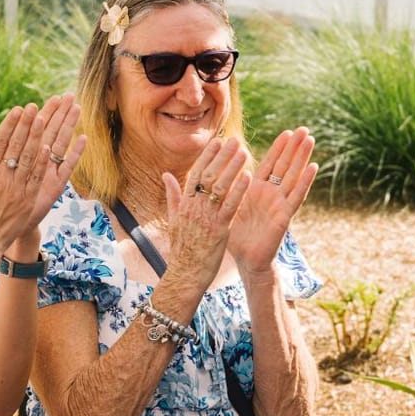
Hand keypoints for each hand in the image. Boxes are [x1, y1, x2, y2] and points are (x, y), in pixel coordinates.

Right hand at [0, 98, 85, 253]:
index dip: (10, 124)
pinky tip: (49, 147)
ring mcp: (14, 188)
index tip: (18, 109)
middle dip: (25, 124)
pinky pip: (36, 178)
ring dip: (36, 137)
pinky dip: (42, 162)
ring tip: (44, 119)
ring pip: (28, 157)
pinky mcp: (26, 200)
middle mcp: (0, 177)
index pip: (0, 142)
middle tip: (34, 106)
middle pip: (15, 145)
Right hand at [159, 137, 250, 293]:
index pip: (195, 174)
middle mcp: (194, 208)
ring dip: (232, 167)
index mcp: (184, 204)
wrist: (185, 275)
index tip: (217, 141)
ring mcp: (206, 218)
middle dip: (222, 157)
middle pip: (208, 176)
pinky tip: (248, 177)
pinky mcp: (218, 230)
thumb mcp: (174, 220)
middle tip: (234, 141)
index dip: (207, 156)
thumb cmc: (182, 249)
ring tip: (244, 152)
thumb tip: (165, 174)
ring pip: (219, 187)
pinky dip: (239, 190)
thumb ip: (172, 196)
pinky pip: (230, 206)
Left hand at [228, 128, 316, 277]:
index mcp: (256, 190)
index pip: (269, 164)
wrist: (246, 261)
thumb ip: (227, 188)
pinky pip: (296, 196)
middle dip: (294, 147)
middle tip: (304, 128)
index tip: (287, 131)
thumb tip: (217, 170)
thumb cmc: (236, 236)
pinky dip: (305, 181)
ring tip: (310, 139)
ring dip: (302, 157)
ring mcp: (279, 204)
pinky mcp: (284, 216)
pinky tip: (314, 167)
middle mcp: (271, 194)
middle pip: (285, 165)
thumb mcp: (228, 206)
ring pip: (292, 175)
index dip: (278, 148)